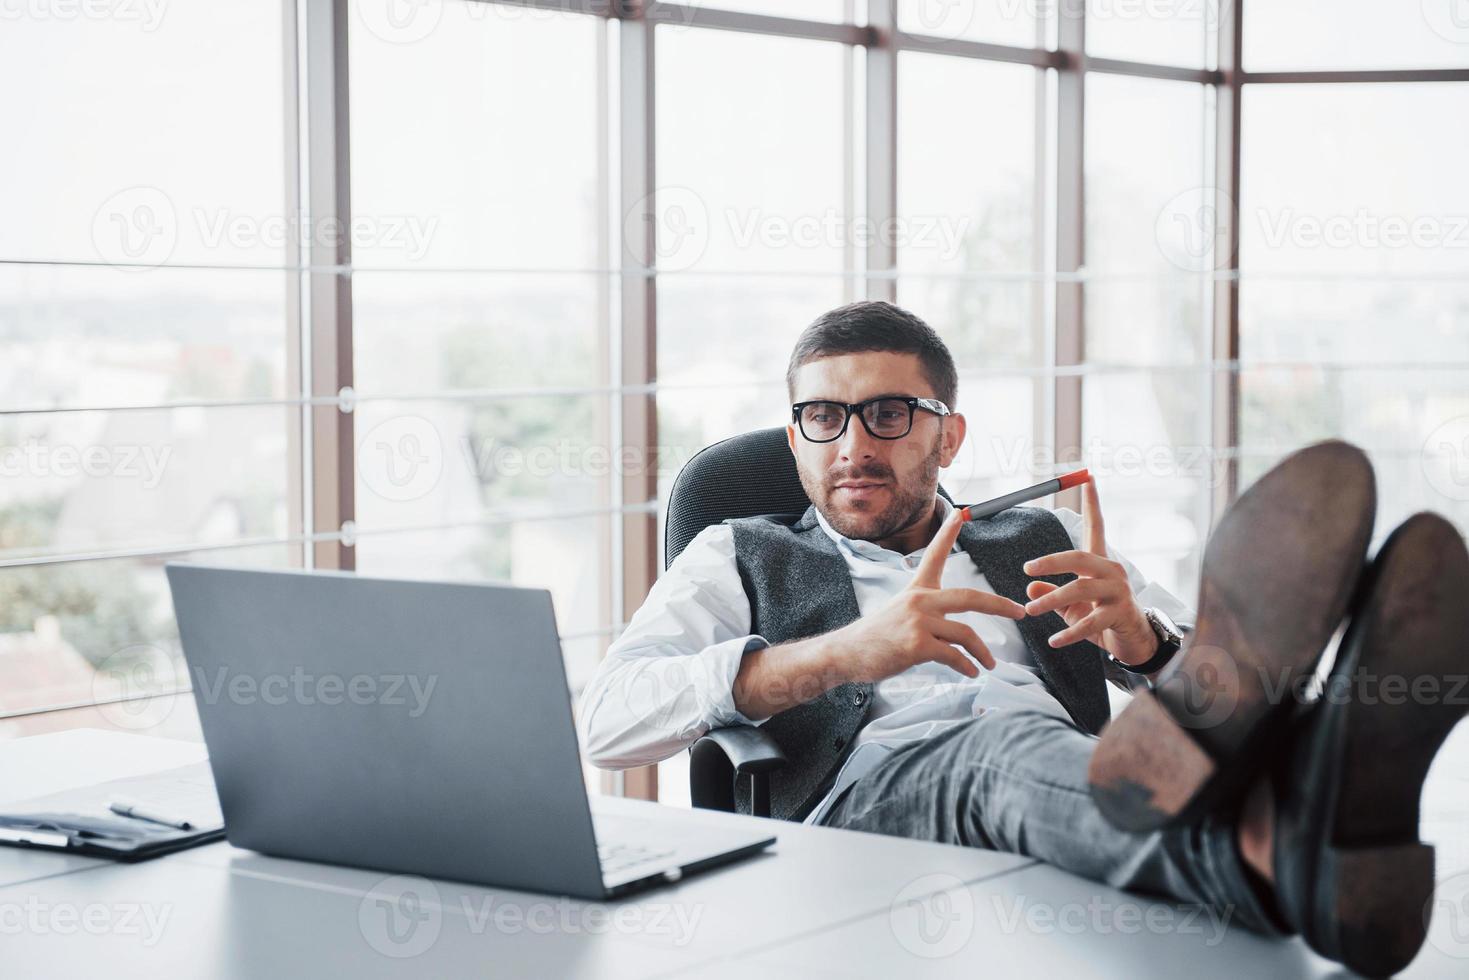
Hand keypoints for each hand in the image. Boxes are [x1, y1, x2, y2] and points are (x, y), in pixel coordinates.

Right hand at [832, 506, 1024, 682]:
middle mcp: (919, 600)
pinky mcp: (917, 645)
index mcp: (916, 589)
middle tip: (1019, 612)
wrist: (847, 653)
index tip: (961, 513)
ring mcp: (918, 622)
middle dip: (1000, 605)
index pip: (935, 554)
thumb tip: (953, 628)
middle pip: (970, 597)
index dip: (948, 532)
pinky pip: (954, 656)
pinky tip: (971, 673)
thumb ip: (928, 613)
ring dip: (984, 652)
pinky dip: (967, 666)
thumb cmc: (875, 637)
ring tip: (990, 664)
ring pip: (966, 634)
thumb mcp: (900, 612)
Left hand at [1020, 478, 1156, 666]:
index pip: (1096, 527)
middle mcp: (1112, 571)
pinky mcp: (1120, 615)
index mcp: (1101, 563)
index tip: (1088, 477)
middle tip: (1027, 568)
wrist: (1132, 643)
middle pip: (1079, 558)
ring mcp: (1118, 592)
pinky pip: (1089, 622)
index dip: (1092, 503)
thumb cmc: (1101, 618)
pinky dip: (1068, 632)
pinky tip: (1053, 640)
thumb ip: (1052, 593)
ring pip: (1080, 589)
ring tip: (1030, 611)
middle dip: (1051, 561)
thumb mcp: (1073, 605)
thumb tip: (1030, 587)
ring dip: (1051, 600)